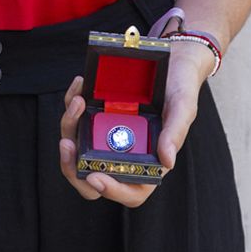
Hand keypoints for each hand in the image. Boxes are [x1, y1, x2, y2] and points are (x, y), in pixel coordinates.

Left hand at [56, 41, 214, 207]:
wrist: (173, 60)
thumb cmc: (181, 88)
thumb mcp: (184, 108)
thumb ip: (175, 134)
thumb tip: (167, 161)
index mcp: (148, 163)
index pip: (128, 191)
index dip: (110, 189)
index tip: (95, 176)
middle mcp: (124, 154)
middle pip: (91, 177)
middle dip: (72, 167)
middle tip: (67, 144)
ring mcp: (106, 137)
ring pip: (77, 147)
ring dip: (70, 126)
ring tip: (77, 102)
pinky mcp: (96, 117)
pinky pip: (76, 119)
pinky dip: (71, 104)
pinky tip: (79, 87)